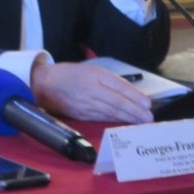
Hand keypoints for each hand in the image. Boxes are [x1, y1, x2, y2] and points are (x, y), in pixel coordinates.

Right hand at [30, 60, 153, 123]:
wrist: (45, 84)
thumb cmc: (71, 74)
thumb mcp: (91, 70)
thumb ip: (109, 80)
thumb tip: (131, 94)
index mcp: (94, 74)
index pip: (119, 86)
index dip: (134, 96)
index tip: (148, 103)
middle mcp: (90, 89)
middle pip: (116, 101)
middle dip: (135, 111)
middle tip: (149, 117)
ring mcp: (85, 103)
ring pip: (110, 112)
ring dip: (128, 118)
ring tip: (141, 122)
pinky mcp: (81, 114)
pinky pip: (101, 118)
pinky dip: (114, 121)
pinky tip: (124, 123)